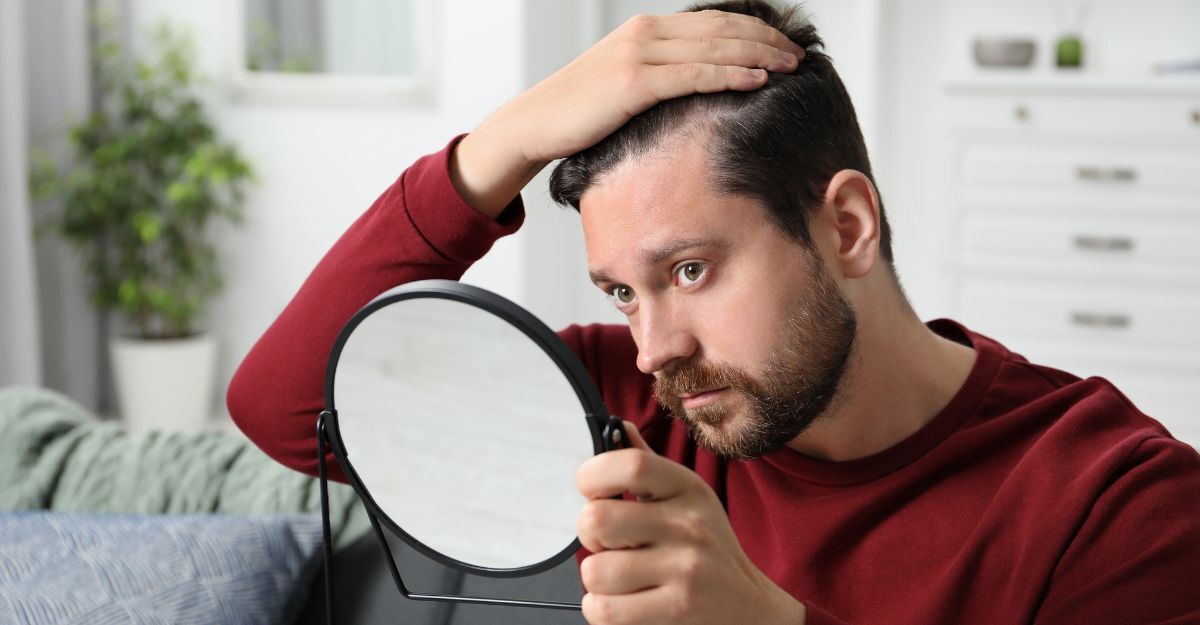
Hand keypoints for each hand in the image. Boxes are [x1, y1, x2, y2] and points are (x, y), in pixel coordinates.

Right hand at [451, 10, 805, 217]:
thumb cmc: (580, 114)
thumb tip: (694, 92)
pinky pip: (694, 75)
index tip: (783, 46)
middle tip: (799, 54)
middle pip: (721, 29)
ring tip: (791, 65)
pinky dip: (730, 74)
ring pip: (714, 48)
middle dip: (765, 40)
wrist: (536, 123)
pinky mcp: (634, 81)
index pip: (713, 23)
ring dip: (758, 55)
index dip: (753, 31)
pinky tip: (758, 79)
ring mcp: (640, 54)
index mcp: (646, 30)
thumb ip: (659, 77)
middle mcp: (646, 33)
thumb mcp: (624, 85)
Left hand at [575, 423, 806, 624]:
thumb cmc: (709, 552)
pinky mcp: (677, 609)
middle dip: (590, 537)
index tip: (592, 491)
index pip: (630, 464)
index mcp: (687, 488)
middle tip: (608, 544)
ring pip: (595, 571)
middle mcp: (689, 524)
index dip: (593, 475)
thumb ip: (649, 468)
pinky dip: (601, 609)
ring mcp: (685, 568)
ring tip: (621, 578)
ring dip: (597, 581)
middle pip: (597, 520)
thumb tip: (619, 428)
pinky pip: (605, 610)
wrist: (749, 608)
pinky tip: (623, 603)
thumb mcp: (689, 500)